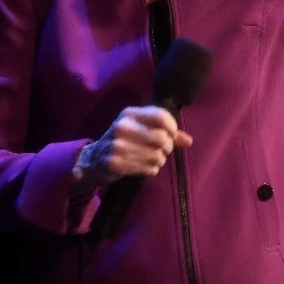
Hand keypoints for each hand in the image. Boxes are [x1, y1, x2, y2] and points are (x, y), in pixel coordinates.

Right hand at [72, 105, 193, 193]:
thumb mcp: (142, 130)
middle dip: (167, 147)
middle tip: (161, 151)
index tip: (171, 135)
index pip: (161, 116)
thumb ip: (168, 132)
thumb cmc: (125, 142)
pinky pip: (148, 168)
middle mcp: (122, 126)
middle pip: (161, 137)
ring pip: (157, 155)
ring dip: (159, 161)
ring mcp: (116, 145)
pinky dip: (151, 170)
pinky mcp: (115, 163)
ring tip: (151, 160)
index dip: (172, 128)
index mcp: (130, 113)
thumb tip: (188, 141)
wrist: (94, 160)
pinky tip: (143, 167)